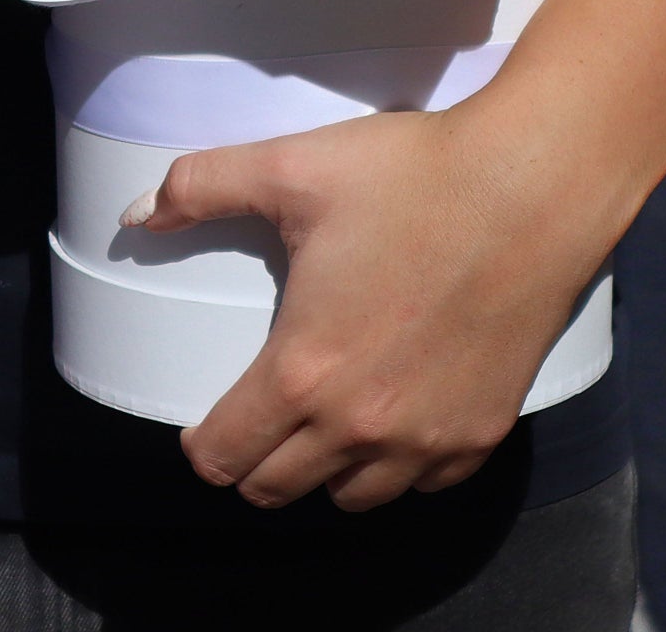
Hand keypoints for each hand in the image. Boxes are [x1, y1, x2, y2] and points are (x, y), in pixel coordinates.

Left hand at [131, 101, 609, 511]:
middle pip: (278, 489)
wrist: (529, 190)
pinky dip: (396, 466)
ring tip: (318, 420)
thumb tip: (136, 211)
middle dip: (253, 461)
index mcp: (303, 370)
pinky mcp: (480, 433)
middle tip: (253, 419)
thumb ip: (200, 187)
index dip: (201, 445)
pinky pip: (420, 484)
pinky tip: (390, 417)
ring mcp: (426, 439)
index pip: (225, 456)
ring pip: (351, 497)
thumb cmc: (410, 177)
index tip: (201, 424)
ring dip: (323, 471)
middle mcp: (362, 425)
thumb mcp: (289, 167)